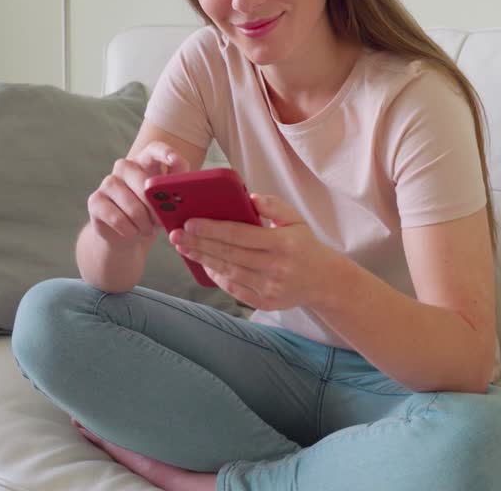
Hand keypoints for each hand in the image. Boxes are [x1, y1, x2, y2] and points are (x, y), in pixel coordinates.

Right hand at [86, 141, 188, 248]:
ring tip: (146, 230)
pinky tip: (132, 232)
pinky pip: (117, 218)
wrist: (127, 235)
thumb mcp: (169, 203)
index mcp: (145, 162)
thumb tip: (184, 188)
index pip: (154, 149)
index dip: (164, 152)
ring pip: (131, 204)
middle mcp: (124, 167)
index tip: (174, 160)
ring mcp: (108, 182)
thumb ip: (176, 191)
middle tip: (160, 221)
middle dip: (155, 206)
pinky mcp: (95, 200)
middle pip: (142, 180)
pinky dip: (129, 230)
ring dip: (143, 223)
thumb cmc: (152, 214)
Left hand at [170, 194, 342, 310]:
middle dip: (199, 244)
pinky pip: (234, 289)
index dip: (212, 228)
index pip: (240, 234)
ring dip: (203, 259)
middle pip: (229, 254)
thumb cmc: (304, 245)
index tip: (190, 222)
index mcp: (282, 243)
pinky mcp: (265, 302)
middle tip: (176, 235)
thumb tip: (249, 198)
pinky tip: (204, 263)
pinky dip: (217, 276)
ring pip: (229, 272)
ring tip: (184, 247)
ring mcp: (270, 288)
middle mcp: (276, 267)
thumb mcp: (295, 220)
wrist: (323, 281)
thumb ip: (274, 206)